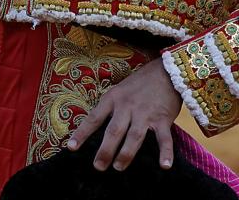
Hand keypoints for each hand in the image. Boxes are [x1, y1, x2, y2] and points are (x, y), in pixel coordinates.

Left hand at [66, 58, 181, 170]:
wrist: (167, 70)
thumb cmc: (140, 83)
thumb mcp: (120, 90)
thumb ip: (111, 108)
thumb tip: (98, 130)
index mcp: (114, 98)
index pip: (94, 118)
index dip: (82, 133)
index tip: (72, 147)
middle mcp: (128, 106)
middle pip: (114, 131)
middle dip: (105, 150)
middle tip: (98, 166)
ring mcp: (146, 113)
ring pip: (134, 136)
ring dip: (126, 154)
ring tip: (118, 167)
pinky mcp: (163, 119)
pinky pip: (164, 138)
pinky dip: (165, 152)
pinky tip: (164, 166)